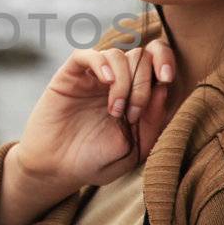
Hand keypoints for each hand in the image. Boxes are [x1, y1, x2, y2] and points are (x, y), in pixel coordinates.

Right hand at [8, 36, 178, 209]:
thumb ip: (152, 122)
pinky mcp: (70, 77)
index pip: (156, 61)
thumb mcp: (133, 150)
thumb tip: (164, 87)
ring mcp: (93, 78)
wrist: (57, 170)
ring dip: (123, 81)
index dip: (166, 61)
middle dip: (143, 83)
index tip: (167, 79)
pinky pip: (86, 55)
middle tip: (132, 114)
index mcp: (136, 95)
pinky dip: (101, 62)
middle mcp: (116, 82)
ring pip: (117, 54)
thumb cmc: (95, 162)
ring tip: (115, 111)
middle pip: (140, 55)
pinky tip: (105, 81)